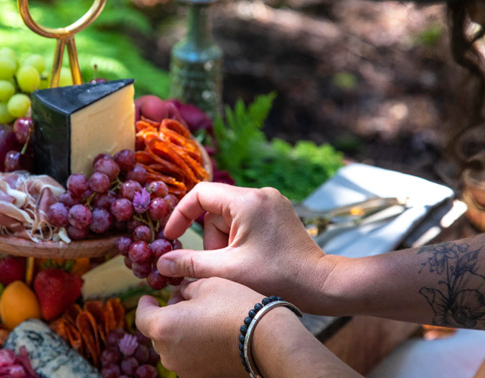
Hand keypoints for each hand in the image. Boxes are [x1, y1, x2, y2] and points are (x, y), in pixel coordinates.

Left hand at [135, 278, 267, 377]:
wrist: (265, 339)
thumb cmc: (234, 306)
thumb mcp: (206, 284)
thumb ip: (184, 289)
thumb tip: (180, 295)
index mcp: (163, 327)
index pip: (142, 316)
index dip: (145, 304)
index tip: (150, 298)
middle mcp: (169, 354)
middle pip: (158, 333)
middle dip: (166, 317)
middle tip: (183, 302)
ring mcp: (185, 369)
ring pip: (173, 347)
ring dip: (179, 333)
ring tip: (201, 318)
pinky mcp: (201, 377)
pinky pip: (189, 359)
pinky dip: (193, 348)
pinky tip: (211, 335)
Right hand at [158, 182, 335, 312]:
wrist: (322, 285)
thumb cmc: (278, 278)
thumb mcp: (228, 271)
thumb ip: (190, 264)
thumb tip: (162, 262)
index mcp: (247, 201)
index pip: (200, 193)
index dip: (181, 214)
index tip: (172, 236)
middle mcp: (260, 194)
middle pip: (215, 210)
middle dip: (211, 239)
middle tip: (222, 265)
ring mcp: (271, 203)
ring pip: (229, 218)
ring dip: (225, 243)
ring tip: (239, 267)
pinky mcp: (278, 215)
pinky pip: (245, 222)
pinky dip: (238, 241)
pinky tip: (249, 262)